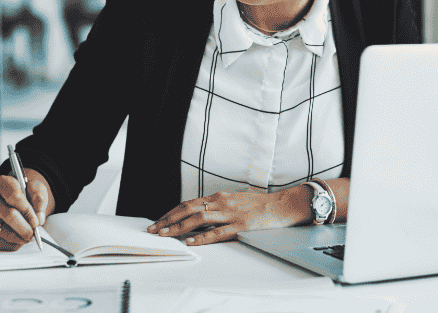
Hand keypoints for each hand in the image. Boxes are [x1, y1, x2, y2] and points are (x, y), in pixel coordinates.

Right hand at [0, 168, 53, 250]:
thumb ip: (39, 200)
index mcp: (2, 183)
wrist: (16, 201)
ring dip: (18, 238)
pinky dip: (10, 245)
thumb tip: (39, 217)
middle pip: (8, 215)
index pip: (13, 196)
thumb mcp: (36, 189)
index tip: (36, 220)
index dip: (26, 210)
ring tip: (27, 237)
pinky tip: (17, 240)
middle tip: (33, 233)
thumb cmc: (25, 194)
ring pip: (2, 231)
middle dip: (24, 227)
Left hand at [146, 186, 313, 245]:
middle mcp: (222, 202)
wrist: (284, 205)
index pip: (189, 203)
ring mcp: (231, 213)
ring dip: (179, 226)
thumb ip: (218, 207)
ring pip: (199, 218)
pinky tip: (191, 241)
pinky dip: (202, 237)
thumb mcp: (235, 201)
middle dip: (168, 219)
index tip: (158, 220)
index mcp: (219, 197)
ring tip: (165, 234)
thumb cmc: (260, 206)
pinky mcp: (242, 226)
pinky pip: (218, 232)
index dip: (171, 212)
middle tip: (153, 229)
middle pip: (188, 209)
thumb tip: (200, 216)